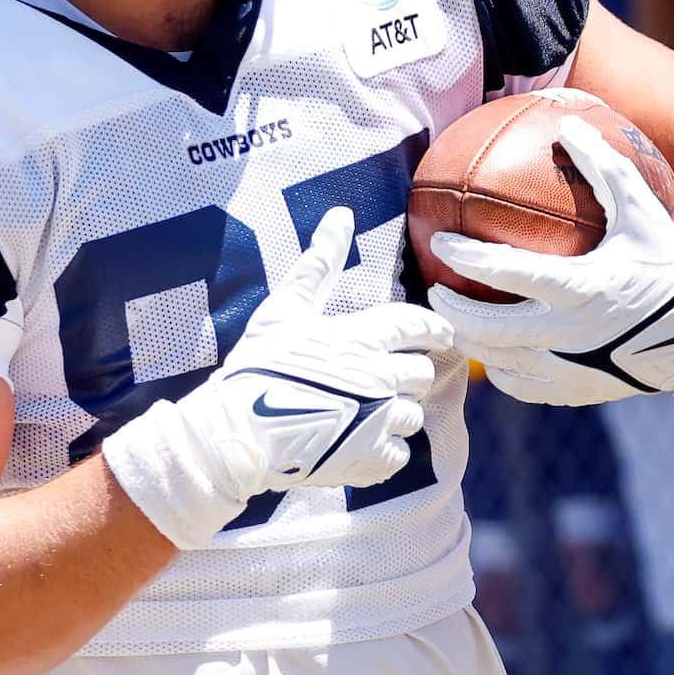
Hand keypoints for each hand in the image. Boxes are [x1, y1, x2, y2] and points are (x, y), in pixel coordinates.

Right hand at [105, 207, 451, 548]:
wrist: (236, 434)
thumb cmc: (257, 367)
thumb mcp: (285, 309)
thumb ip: (319, 263)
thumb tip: (340, 214)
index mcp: (363, 337)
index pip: (421, 326)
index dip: (433, 331)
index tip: (438, 335)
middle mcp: (381, 376)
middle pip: (423, 373)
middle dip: (404, 376)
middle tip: (376, 382)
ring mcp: (380, 420)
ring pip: (413, 415)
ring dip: (394, 415)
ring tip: (358, 416)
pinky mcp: (373, 460)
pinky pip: (399, 454)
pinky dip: (382, 452)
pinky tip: (353, 444)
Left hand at [429, 118, 673, 406]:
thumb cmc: (668, 261)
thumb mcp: (640, 210)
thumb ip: (603, 166)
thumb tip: (568, 123)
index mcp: (582, 288)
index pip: (506, 274)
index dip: (466, 258)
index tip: (441, 242)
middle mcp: (571, 335)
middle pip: (487, 329)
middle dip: (451, 308)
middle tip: (436, 286)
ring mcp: (571, 369)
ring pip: (498, 362)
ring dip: (470, 339)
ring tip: (456, 317)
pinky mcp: (575, 391)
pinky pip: (522, 385)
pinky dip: (501, 368)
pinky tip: (494, 350)